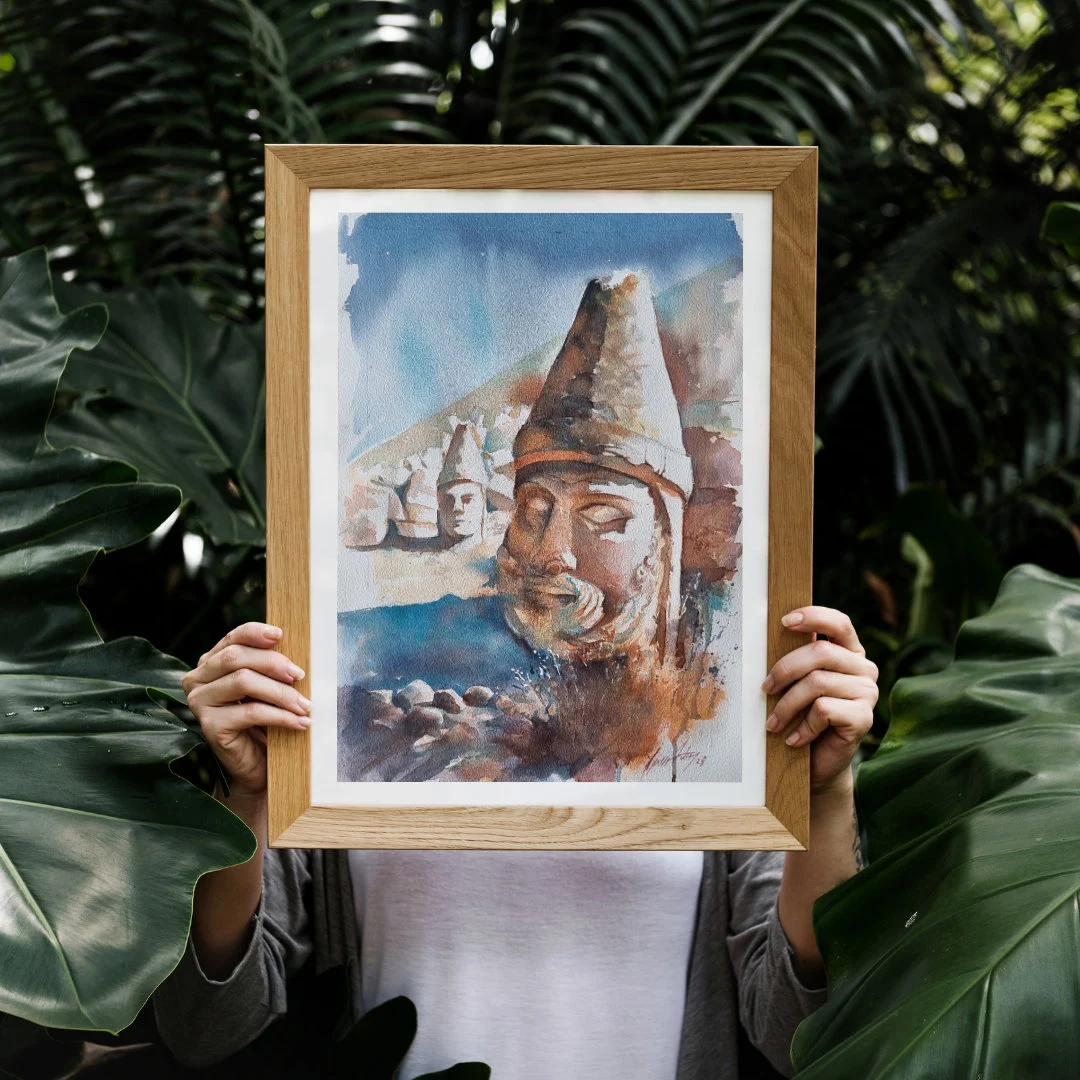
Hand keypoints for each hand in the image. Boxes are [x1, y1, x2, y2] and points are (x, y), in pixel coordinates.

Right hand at [182, 622, 310, 798]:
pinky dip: (281, 716)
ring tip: (305, 705)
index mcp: (211, 662)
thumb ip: (270, 667)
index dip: (256, 633)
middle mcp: (198, 679)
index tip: (281, 635)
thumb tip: (295, 652)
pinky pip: (250, 712)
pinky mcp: (209, 726)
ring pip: (243, 681)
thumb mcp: (267, 688)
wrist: (257, 765)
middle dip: (273, 663)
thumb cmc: (265, 722)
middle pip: (236, 657)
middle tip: (301, 675)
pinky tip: (300, 722)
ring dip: (281, 692)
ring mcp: (199, 702)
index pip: (233, 638)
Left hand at [762, 606, 877, 794]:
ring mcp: (868, 693)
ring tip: (773, 723)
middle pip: (820, 652)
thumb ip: (795, 659)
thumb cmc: (802, 717)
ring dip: (786, 705)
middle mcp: (864, 669)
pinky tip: (795, 738)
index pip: (839, 623)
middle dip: (784, 669)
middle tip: (765, 689)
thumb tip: (772, 633)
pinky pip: (824, 709)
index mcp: (849, 653)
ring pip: (817, 682)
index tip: (784, 621)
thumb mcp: (796, 683)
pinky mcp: (865, 718)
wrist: (817, 764)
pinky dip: (802, 725)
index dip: (814, 616)